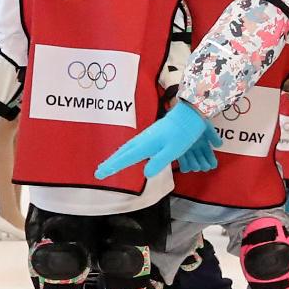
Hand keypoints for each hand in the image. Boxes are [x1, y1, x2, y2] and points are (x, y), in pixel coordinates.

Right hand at [95, 101, 212, 183]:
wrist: (189, 114)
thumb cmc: (183, 133)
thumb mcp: (173, 150)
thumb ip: (159, 161)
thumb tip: (145, 174)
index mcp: (146, 145)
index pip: (125, 158)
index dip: (112, 166)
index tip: (99, 174)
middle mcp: (143, 140)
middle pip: (123, 152)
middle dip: (111, 161)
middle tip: (100, 170)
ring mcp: (147, 136)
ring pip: (128, 148)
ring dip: (118, 156)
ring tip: (110, 164)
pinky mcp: (152, 134)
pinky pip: (134, 145)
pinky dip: (127, 151)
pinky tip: (129, 153)